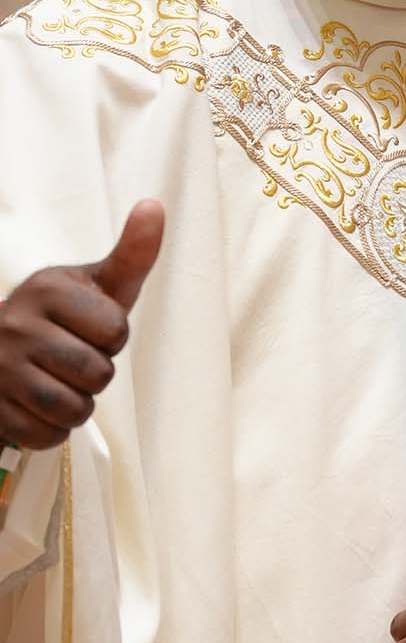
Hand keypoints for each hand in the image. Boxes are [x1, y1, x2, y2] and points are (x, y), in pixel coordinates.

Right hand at [0, 202, 163, 448]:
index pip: (115, 332)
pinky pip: (46, 436)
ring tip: (60, 383)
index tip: (88, 328)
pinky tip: (38, 406)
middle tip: (72, 358)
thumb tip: (154, 205)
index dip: (112, 337)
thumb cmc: (65, 317)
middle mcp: (13, 325)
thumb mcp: (99, 285)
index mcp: (46, 289)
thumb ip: (132, 253)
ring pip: (73, 409)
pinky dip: (53, 430)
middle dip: (96, 373)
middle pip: (98, 374)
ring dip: (78, 405)